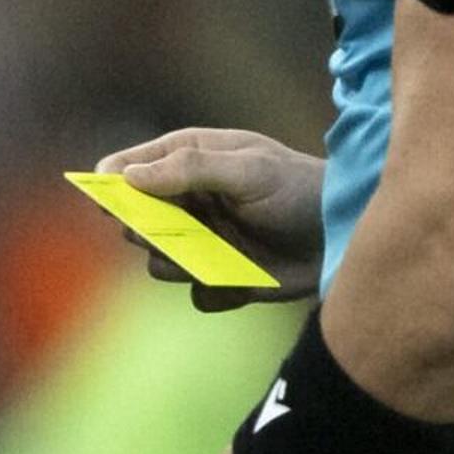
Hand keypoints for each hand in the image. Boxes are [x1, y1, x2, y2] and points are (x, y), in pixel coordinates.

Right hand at [95, 125, 325, 309]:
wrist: (346, 235)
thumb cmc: (300, 188)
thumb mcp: (249, 170)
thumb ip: (190, 169)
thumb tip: (128, 176)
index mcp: (187, 160)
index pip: (127, 169)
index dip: (111, 185)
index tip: (107, 202)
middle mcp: (187, 200)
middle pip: (134, 221)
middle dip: (149, 232)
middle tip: (177, 232)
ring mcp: (200, 240)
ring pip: (158, 262)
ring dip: (182, 265)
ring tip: (217, 256)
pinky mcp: (219, 276)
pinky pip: (193, 292)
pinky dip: (215, 291)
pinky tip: (243, 279)